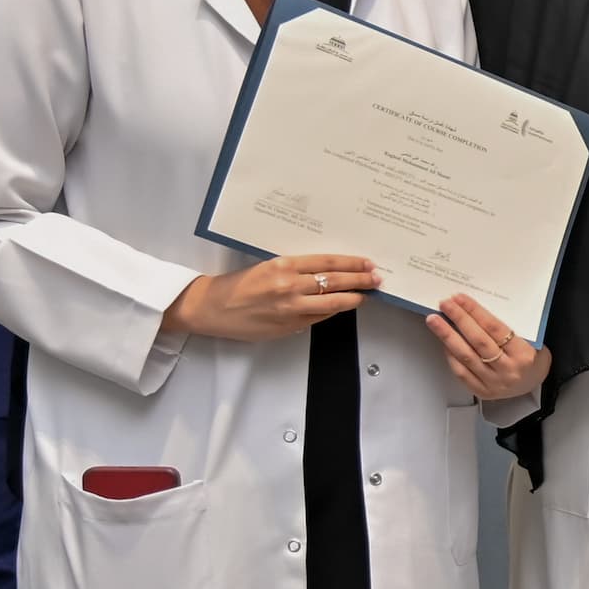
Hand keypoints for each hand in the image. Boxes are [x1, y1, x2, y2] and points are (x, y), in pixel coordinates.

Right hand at [161, 252, 375, 342]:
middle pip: (335, 281)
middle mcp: (289, 286)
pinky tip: (344, 307)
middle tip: (377, 278)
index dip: (352, 263)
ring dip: (354, 298)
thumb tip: (326, 272)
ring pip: (332, 302)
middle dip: (361, 280)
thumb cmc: (237, 285)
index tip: (368, 262)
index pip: (327, 262)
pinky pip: (319, 317)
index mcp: (283, 265)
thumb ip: (295, 270)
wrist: (211, 308)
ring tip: (367, 294)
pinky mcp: (289, 326)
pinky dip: (333, 311)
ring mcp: (291, 308)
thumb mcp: (267, 267)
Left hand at [427, 292, 548, 402]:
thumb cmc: (531, 357)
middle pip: (478, 341)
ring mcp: (494, 383)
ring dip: (447, 336)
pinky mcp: (482, 391)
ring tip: (435, 321)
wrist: (534, 382)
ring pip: (466, 356)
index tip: (460, 299)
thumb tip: (473, 310)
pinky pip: (461, 372)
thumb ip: (505, 328)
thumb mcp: (529, 339)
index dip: (475, 311)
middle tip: (445, 305)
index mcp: (523, 354)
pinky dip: (450, 355)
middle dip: (459, 320)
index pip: (494, 328)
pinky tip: (444, 342)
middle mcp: (508, 370)